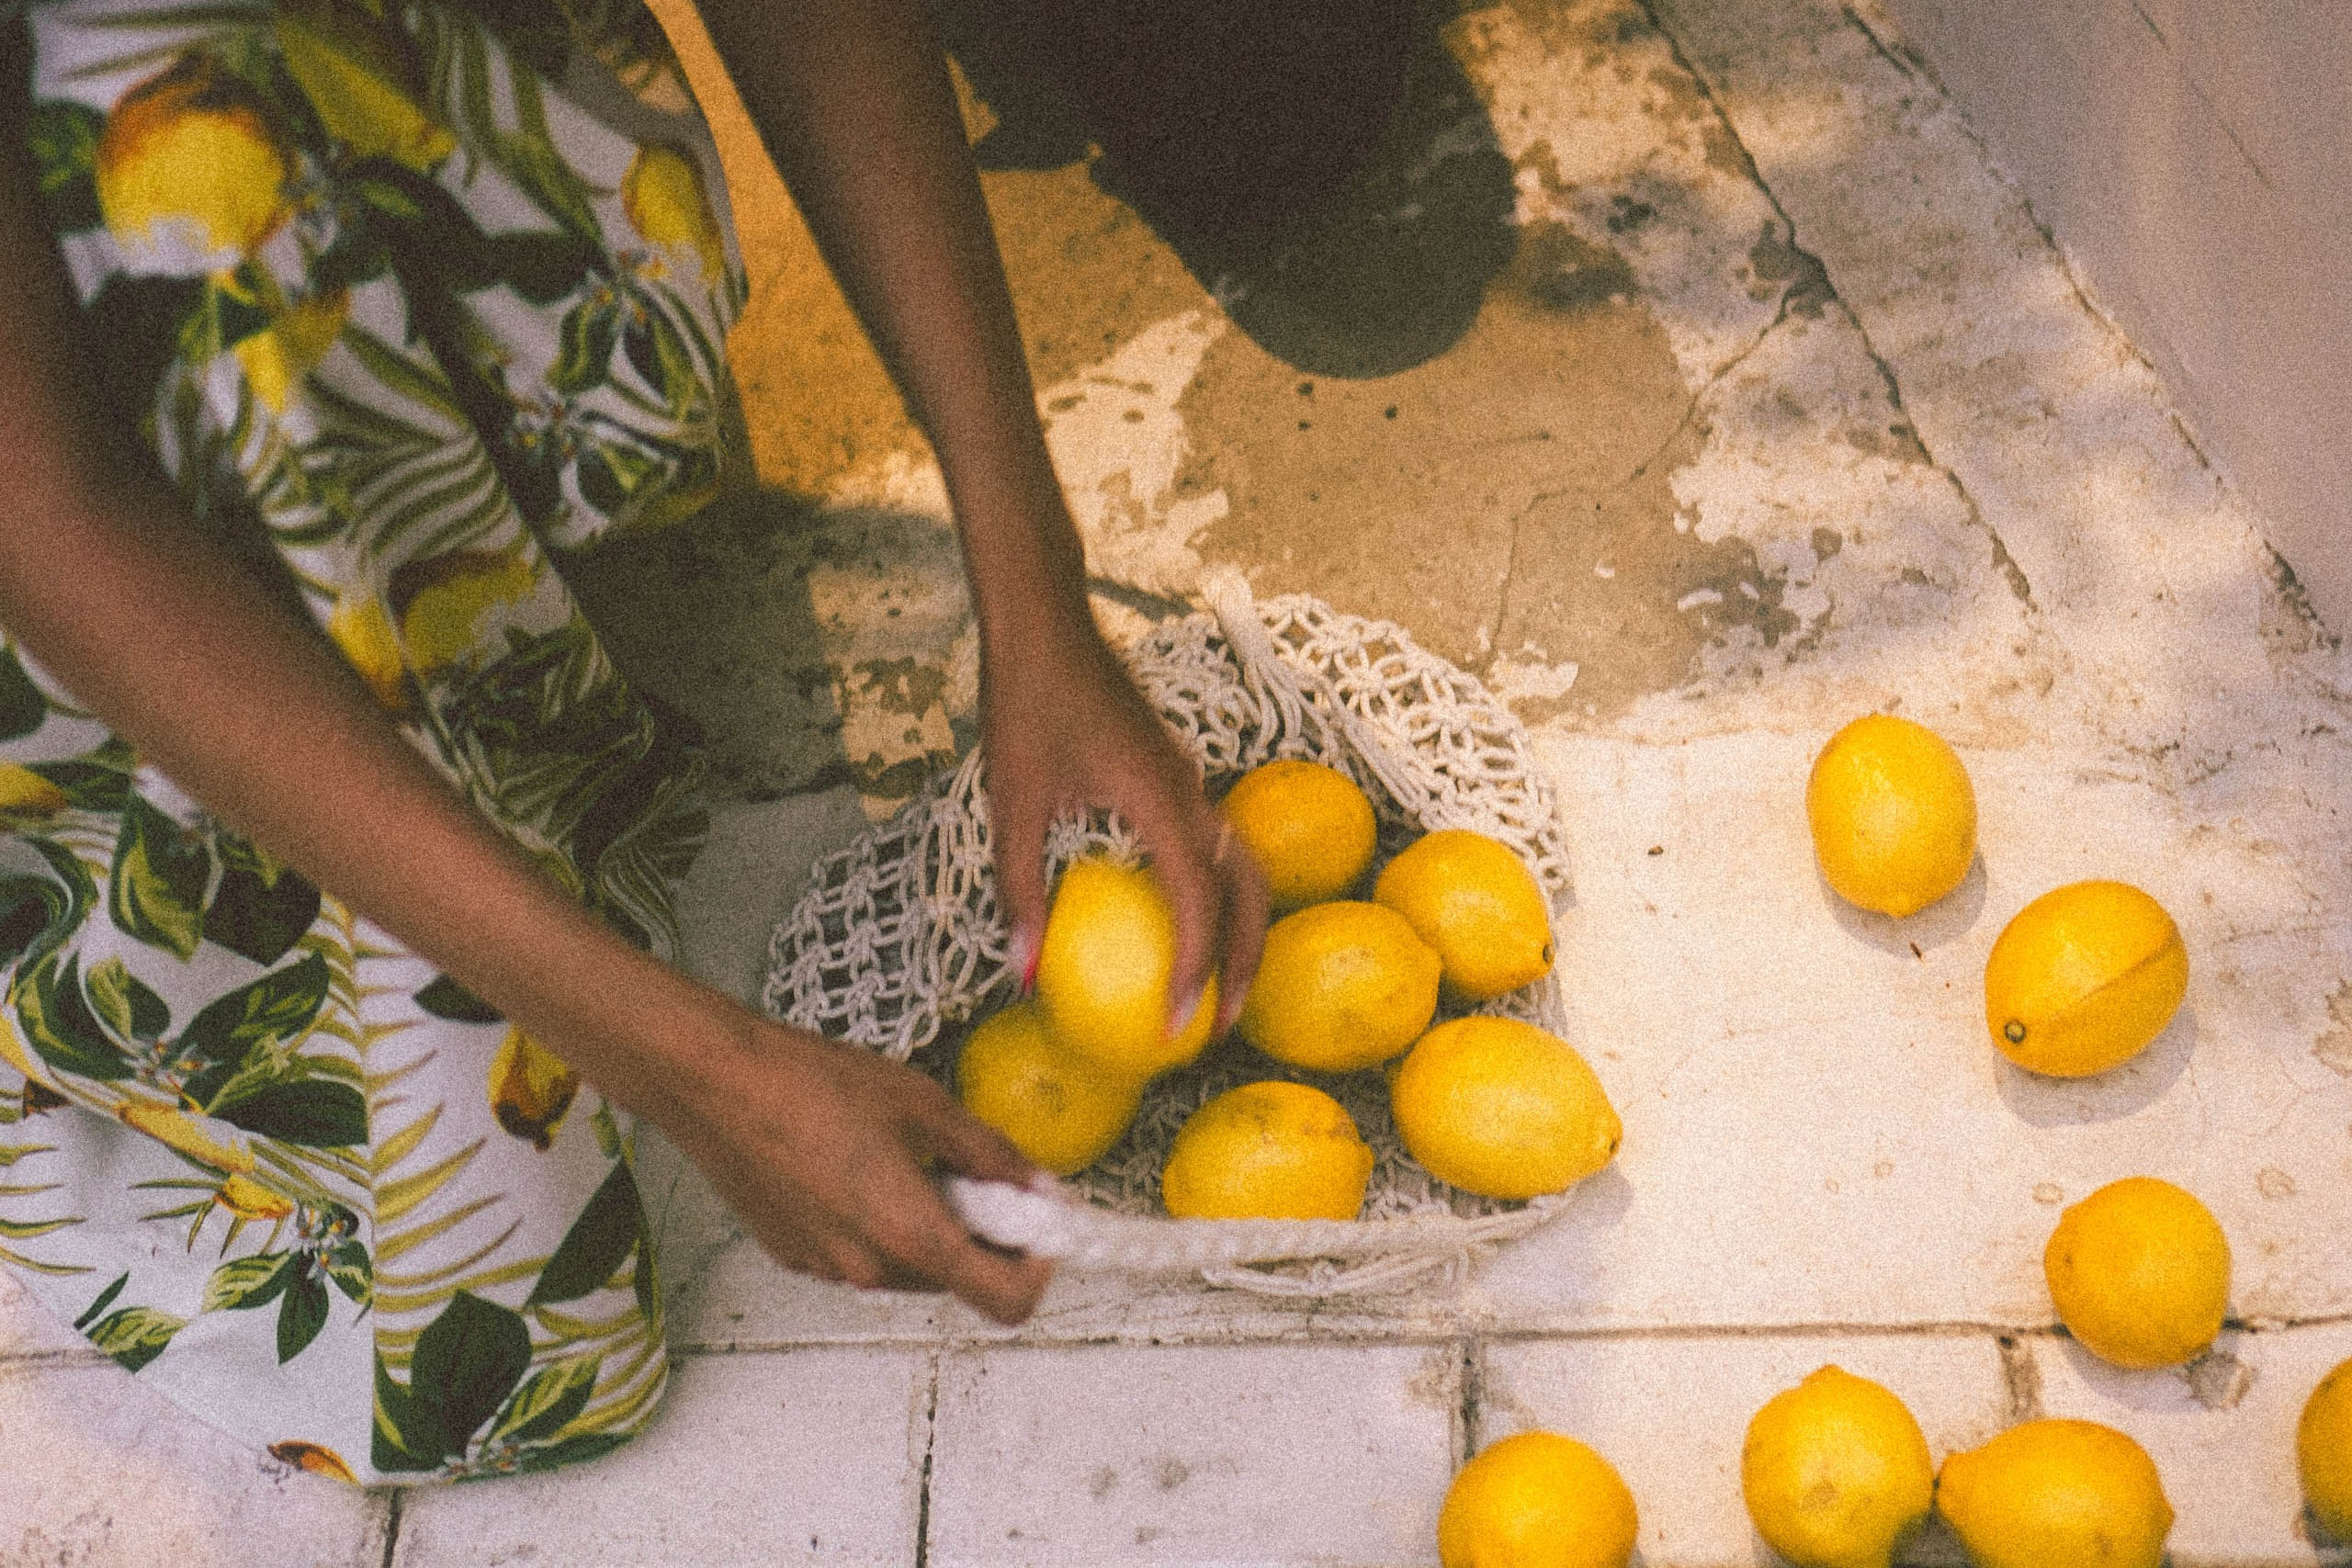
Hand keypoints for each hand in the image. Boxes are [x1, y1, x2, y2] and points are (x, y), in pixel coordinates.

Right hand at [650, 995, 1054, 1323]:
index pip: (1004, 1301)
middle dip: (981, 1234)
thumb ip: (989, 1152)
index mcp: (910, 1235)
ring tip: (907, 1157)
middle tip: (975, 1174)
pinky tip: (858, 1164)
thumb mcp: (923, 1104)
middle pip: (957, 1280)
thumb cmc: (808, 1084)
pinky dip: (880, 1223)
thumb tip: (1032, 1183)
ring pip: (909, 1267)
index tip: (1038, 1229)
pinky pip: (862, 1254)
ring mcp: (828, 1268)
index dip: (1036, 1269)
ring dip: (928, 1226)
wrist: (713, 1081)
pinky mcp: (796, 1255)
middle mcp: (868, 1269)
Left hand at [982, 606, 1268, 1034]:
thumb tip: (1021, 976)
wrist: (1047, 624)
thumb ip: (1019, 890)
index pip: (1200, 901)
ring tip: (1212, 991)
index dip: (1197, 970)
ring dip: (1238, 931)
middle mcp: (1192, 792)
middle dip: (1243, 963)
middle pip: (1250, 890)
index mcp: (1161, 799)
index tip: (1179, 1027)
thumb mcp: (1011, 803)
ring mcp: (1191, 780)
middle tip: (1218, 1028)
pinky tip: (1176, 927)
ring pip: (1243, 867)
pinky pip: (1216, 845)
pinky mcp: (1177, 774)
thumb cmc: (1025, 704)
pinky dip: (1215, 896)